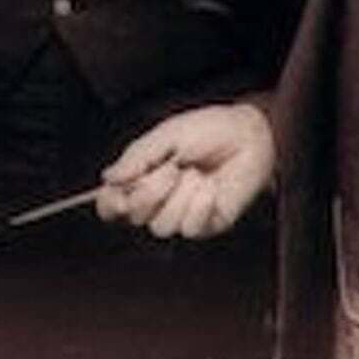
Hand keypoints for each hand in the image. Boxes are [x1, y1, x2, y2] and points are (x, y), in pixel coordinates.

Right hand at [95, 102, 273, 238]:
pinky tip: (210, 188)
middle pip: (135, 217)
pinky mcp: (206, 224)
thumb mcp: (168, 135)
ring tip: (197, 174)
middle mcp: (159, 200)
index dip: (110, 203)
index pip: (112, 204)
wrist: (251, 136)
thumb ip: (137, 157)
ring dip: (179, 197)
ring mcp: (182, 214)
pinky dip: (199, 206)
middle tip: (172, 168)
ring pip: (162, 226)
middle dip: (150, 192)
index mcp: (143, 177)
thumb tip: (108, 177)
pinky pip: (190, 228)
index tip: (117, 193)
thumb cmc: (209, 130)